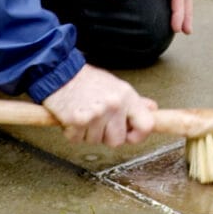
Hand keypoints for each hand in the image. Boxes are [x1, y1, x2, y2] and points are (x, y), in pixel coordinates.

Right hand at [41, 64, 158, 145]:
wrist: (59, 72)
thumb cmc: (86, 80)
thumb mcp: (116, 86)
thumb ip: (134, 102)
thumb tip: (152, 109)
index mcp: (127, 96)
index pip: (146, 125)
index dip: (138, 136)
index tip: (129, 134)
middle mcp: (114, 105)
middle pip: (117, 141)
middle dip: (105, 135)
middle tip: (97, 121)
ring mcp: (96, 114)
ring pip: (95, 141)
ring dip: (87, 133)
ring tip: (84, 114)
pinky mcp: (77, 121)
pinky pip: (77, 140)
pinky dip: (72, 132)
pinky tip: (72, 117)